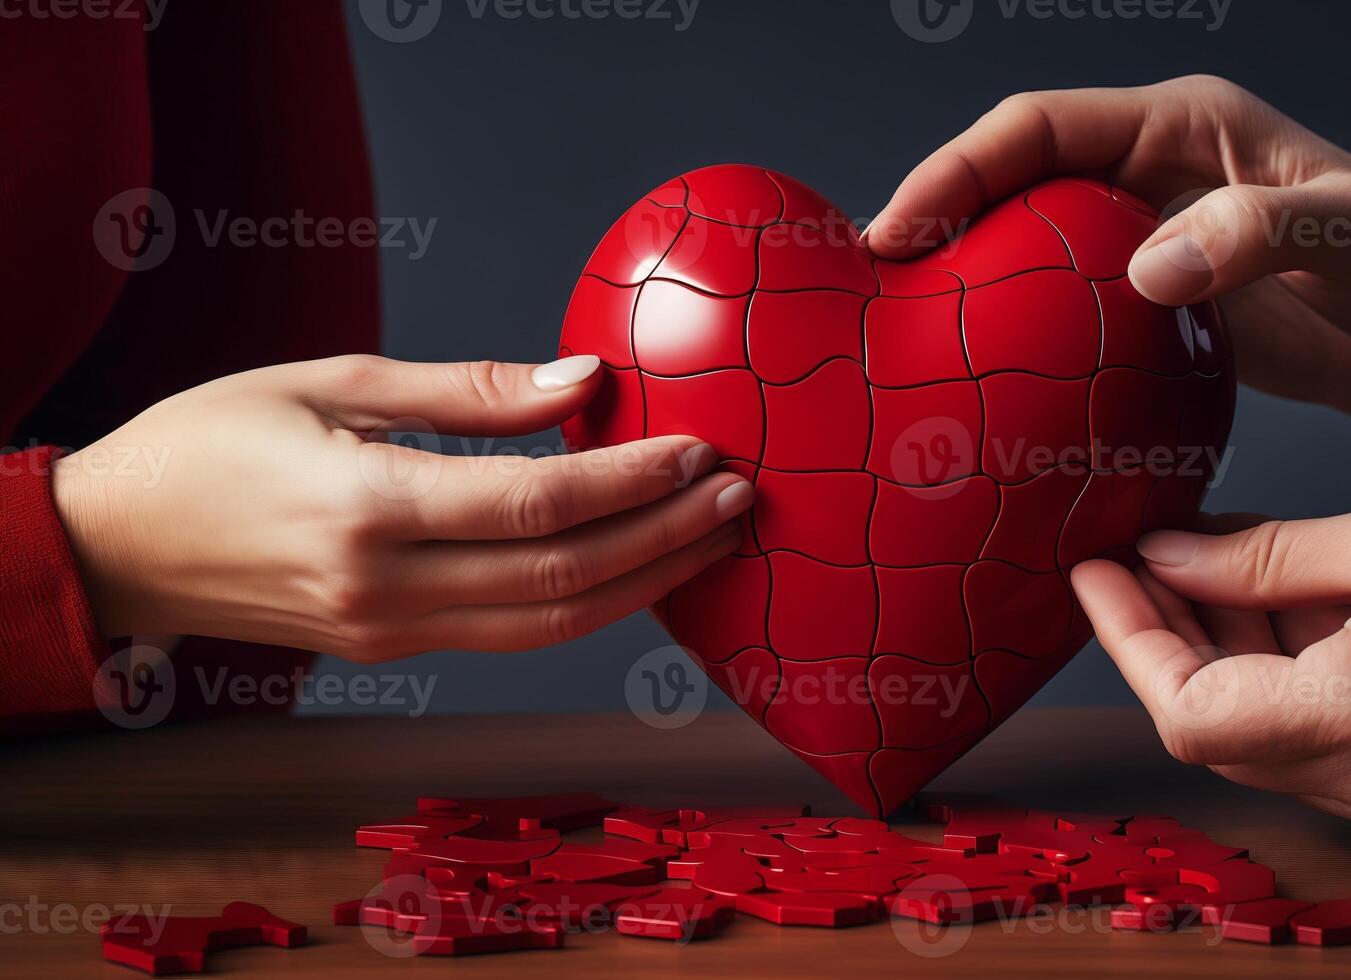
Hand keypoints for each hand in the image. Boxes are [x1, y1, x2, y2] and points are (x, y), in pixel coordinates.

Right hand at [48, 354, 752, 660]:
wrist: (119, 544)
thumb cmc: (209, 443)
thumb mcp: (330, 383)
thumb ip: (466, 392)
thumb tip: (581, 382)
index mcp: (366, 509)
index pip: (537, 506)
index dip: (632, 481)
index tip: (700, 449)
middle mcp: (386, 587)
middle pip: (564, 579)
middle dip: (665, 538)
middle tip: (739, 496)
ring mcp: (391, 633)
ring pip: (552, 626)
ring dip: (645, 582)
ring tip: (714, 537)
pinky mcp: (393, 650)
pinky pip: (515, 636)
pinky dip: (589, 607)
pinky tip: (640, 570)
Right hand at [865, 76, 1350, 492]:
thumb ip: (1255, 234)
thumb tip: (1144, 270)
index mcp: (1189, 128)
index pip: (1041, 128)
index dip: (958, 169)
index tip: (897, 229)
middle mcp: (1161, 180)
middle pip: (1017, 186)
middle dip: (942, 225)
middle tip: (878, 294)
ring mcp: (1162, 250)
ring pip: (1036, 256)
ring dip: (976, 291)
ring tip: (914, 344)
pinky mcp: (1173, 318)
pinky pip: (1078, 324)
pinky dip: (1031, 350)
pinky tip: (998, 394)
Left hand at [1070, 491, 1350, 840]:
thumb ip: (1272, 558)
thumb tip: (1170, 556)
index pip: (1184, 708)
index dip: (1127, 638)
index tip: (1097, 566)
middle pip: (1212, 723)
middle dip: (1166, 634)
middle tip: (1145, 552)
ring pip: (1260, 730)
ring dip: (1223, 650)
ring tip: (1216, 558)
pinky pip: (1313, 739)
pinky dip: (1281, 673)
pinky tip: (1285, 601)